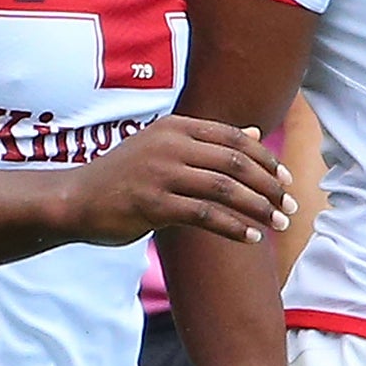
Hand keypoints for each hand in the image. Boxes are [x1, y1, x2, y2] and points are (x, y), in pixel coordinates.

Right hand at [59, 116, 296, 246]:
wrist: (75, 199)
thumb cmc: (124, 176)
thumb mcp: (164, 148)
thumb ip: (208, 143)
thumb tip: (254, 134)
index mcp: (176, 127)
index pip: (235, 138)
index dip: (266, 160)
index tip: (287, 180)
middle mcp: (171, 144)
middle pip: (236, 162)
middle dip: (270, 186)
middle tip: (290, 206)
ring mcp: (161, 173)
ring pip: (226, 189)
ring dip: (259, 208)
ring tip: (278, 224)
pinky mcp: (153, 204)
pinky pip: (205, 216)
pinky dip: (234, 227)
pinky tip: (251, 238)